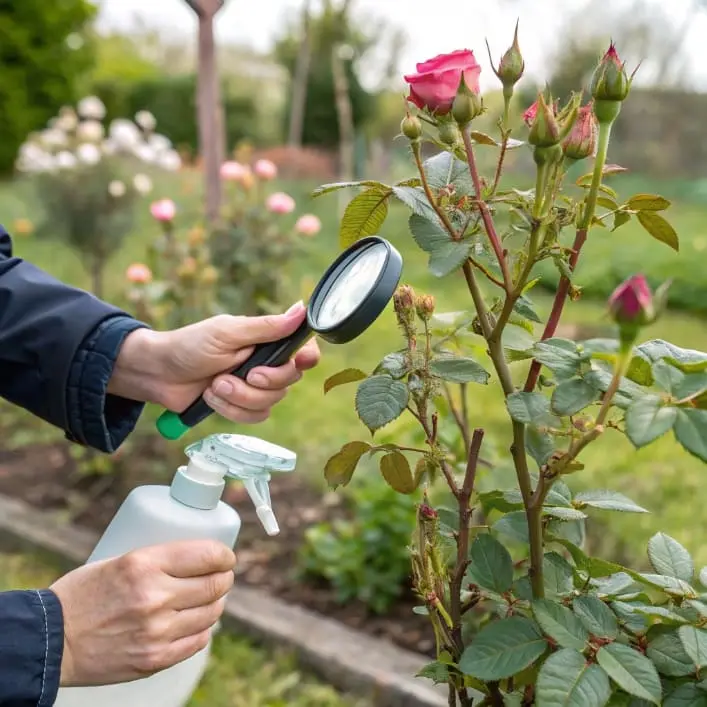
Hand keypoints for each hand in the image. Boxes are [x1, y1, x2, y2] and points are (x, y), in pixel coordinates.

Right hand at [52, 540, 235, 685]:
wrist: (51, 640)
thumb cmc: (83, 594)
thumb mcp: (120, 560)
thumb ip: (159, 562)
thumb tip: (200, 560)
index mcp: (145, 564)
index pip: (208, 555)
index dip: (224, 556)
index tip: (225, 557)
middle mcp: (155, 596)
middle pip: (215, 585)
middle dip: (224, 578)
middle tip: (221, 576)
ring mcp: (157, 631)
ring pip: (211, 613)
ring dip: (216, 604)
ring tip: (208, 599)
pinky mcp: (154, 659)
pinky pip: (197, 642)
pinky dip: (202, 630)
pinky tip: (196, 623)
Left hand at [108, 302, 320, 422]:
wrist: (159, 374)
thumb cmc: (190, 345)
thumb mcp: (228, 332)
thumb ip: (266, 326)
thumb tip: (302, 309)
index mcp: (265, 340)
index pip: (302, 349)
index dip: (307, 357)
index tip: (300, 361)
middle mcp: (264, 363)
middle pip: (289, 380)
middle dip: (264, 381)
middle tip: (244, 374)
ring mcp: (253, 386)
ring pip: (270, 402)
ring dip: (240, 397)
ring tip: (216, 385)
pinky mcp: (241, 406)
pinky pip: (254, 417)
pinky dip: (231, 410)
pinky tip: (212, 397)